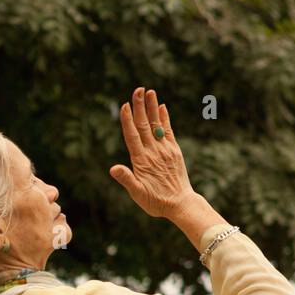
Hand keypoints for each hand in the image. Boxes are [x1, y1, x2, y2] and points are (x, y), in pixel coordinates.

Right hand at [109, 87, 193, 219]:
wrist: (180, 204)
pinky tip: (162, 107)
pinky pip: (169, 131)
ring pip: (156, 125)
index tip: (124, 105)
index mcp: (141, 161)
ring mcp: (165, 150)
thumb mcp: (137, 194)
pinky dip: (165, 119)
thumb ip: (126, 179)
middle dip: (140, 107)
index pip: (132, 136)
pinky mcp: (174, 151)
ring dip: (152, 108)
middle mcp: (153, 152)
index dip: (128, 120)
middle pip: (144, 125)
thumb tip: (113, 168)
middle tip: (137, 89)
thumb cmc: (156, 201)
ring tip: (149, 91)